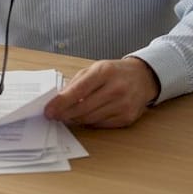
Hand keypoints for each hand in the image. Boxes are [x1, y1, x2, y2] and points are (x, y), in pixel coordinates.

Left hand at [43, 57, 159, 128]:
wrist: (143, 78)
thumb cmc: (115, 72)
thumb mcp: (95, 68)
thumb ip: (76, 82)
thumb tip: (58, 100)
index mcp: (105, 72)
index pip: (78, 90)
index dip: (61, 102)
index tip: (49, 110)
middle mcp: (116, 88)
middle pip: (83, 108)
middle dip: (65, 113)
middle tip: (55, 115)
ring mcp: (123, 105)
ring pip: (90, 119)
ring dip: (76, 119)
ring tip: (68, 115)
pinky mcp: (127, 118)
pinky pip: (101, 124)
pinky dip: (90, 122)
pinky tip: (85, 116)